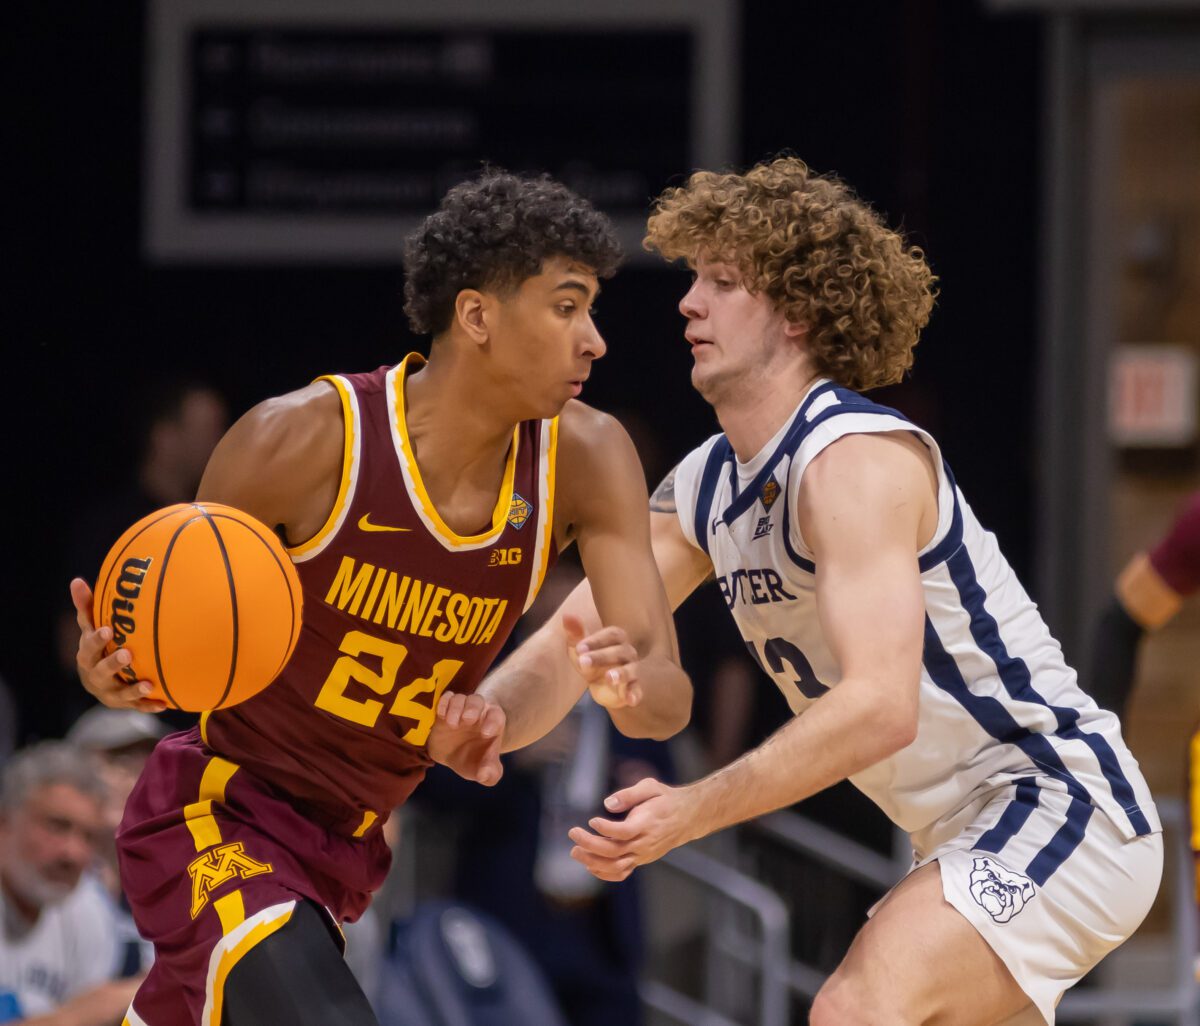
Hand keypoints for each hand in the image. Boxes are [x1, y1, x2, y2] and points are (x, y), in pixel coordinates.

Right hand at [69, 578, 165, 712]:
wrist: (101, 681)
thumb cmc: (98, 646)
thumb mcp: (91, 627)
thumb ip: (86, 606)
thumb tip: (76, 580)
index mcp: (87, 657)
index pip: (88, 647)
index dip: (96, 640)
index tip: (108, 629)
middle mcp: (96, 677)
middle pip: (101, 671)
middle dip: (113, 664)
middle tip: (127, 654)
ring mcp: (110, 692)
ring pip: (120, 694)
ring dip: (133, 690)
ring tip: (147, 684)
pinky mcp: (125, 704)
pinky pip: (138, 707)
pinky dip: (149, 705)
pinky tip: (164, 703)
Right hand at [426, 691, 504, 786]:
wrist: (454, 755)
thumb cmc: (475, 760)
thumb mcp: (485, 771)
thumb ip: (490, 774)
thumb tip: (484, 775)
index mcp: (492, 724)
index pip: (496, 716)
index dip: (492, 722)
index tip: (486, 734)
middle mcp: (477, 713)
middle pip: (477, 701)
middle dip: (473, 708)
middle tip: (467, 720)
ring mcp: (460, 709)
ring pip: (460, 698)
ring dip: (456, 707)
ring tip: (452, 724)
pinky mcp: (444, 710)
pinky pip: (445, 698)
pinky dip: (443, 703)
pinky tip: (441, 715)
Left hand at [563, 614, 641, 709]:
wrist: (602, 687)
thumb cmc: (592, 662)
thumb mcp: (581, 649)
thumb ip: (575, 633)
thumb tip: (566, 615)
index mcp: (616, 640)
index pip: (612, 634)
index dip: (597, 640)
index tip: (580, 647)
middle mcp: (627, 653)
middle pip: (619, 651)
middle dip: (601, 656)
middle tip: (583, 661)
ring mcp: (632, 671)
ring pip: (631, 670)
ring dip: (621, 673)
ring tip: (609, 677)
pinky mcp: (633, 690)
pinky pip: (637, 691)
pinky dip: (635, 694)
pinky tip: (631, 700)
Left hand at [567, 777, 697, 880]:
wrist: (687, 818)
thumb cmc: (666, 799)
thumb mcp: (651, 787)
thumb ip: (629, 794)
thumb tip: (607, 804)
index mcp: (648, 823)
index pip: (625, 832)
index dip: (606, 829)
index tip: (591, 821)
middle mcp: (645, 843)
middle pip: (615, 851)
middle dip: (590, 845)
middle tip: (572, 833)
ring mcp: (643, 854)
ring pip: (615, 866)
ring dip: (592, 861)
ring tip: (575, 851)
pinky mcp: (641, 860)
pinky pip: (621, 873)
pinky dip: (604, 873)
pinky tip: (589, 865)